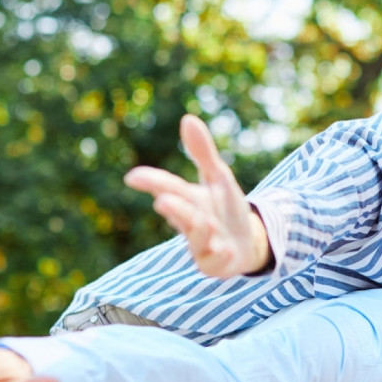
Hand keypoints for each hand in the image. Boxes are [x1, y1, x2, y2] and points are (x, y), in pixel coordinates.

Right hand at [124, 115, 271, 277]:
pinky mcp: (216, 263)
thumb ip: (202, 153)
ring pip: (197, 239)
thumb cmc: (226, 208)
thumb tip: (187, 118)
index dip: (152, 182)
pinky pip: (216, 261)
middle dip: (175, 208)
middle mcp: (192, 223)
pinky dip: (220, 256)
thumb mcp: (218, 177)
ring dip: (199, 231)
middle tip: (163, 200)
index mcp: (188, 200)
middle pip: (182, 214)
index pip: (169, 187)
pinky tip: (226, 250)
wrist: (248, 241)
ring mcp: (202, 245)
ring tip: (205, 222)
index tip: (133, 177)